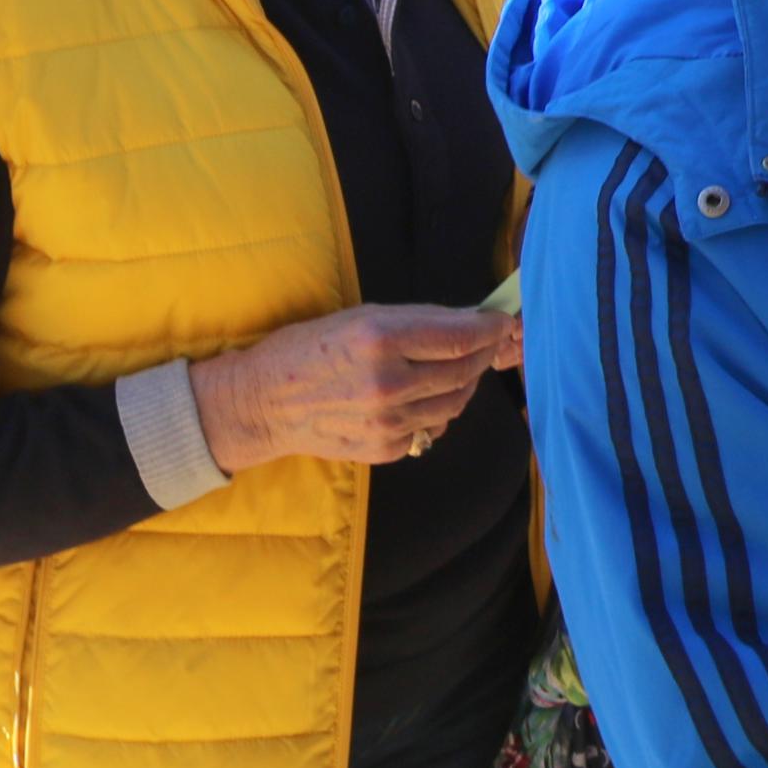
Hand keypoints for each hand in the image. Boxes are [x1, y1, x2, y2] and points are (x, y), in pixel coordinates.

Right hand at [188, 302, 519, 472]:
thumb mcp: (363, 317)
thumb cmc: (311, 348)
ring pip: (454, 402)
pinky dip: (436, 411)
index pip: (460, 336)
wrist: (265, 403)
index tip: (503, 321)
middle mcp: (388, 382)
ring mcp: (388, 422)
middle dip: (483, 353)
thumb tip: (472, 321)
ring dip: (464, 383)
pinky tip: (420, 397)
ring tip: (454, 368)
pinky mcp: (385, 449)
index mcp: (381, 338)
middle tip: (487, 342)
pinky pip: (431, 428)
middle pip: (464, 370)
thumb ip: (419, 322)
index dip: (491, 328)